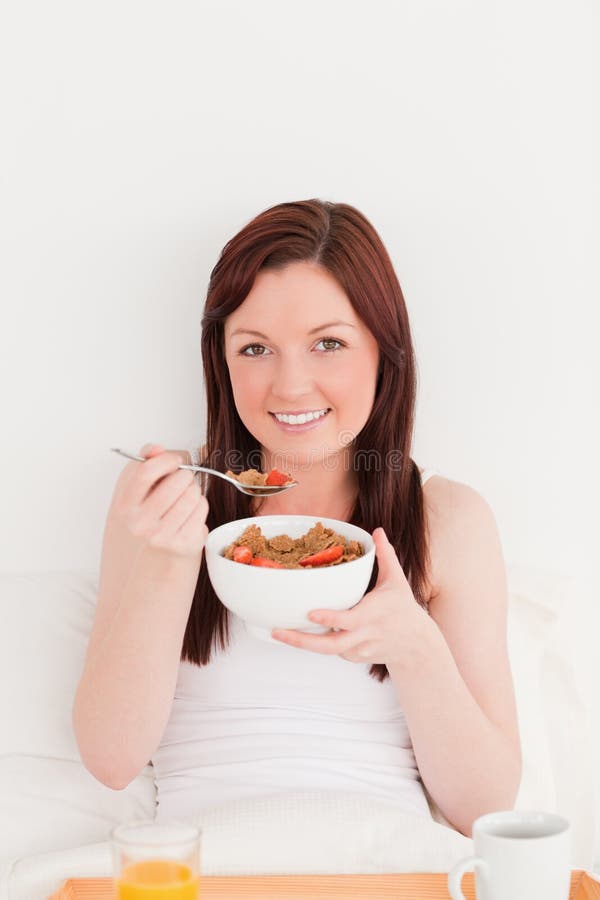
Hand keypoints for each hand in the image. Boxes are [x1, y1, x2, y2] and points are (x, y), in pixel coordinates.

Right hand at [114, 443, 209, 561]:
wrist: (161, 552)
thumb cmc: (152, 514)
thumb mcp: (142, 490)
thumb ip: (147, 463)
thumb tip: (156, 448)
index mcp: (125, 507)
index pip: (146, 473)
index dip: (166, 460)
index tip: (175, 460)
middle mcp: (140, 524)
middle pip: (176, 482)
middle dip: (185, 475)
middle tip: (183, 480)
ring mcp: (162, 536)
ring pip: (193, 494)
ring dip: (194, 490)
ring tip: (186, 497)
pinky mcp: (184, 544)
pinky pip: (202, 509)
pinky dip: (201, 505)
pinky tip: (191, 512)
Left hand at [271, 527, 431, 666]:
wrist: (416, 645)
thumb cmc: (403, 608)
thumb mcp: (397, 580)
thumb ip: (385, 555)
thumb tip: (377, 530)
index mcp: (372, 614)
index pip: (348, 619)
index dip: (329, 618)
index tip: (310, 613)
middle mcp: (364, 634)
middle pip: (330, 645)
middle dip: (301, 641)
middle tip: (277, 631)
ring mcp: (358, 650)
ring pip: (328, 649)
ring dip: (304, 642)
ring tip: (279, 633)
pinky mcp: (355, 658)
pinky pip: (333, 651)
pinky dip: (319, 642)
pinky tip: (304, 633)